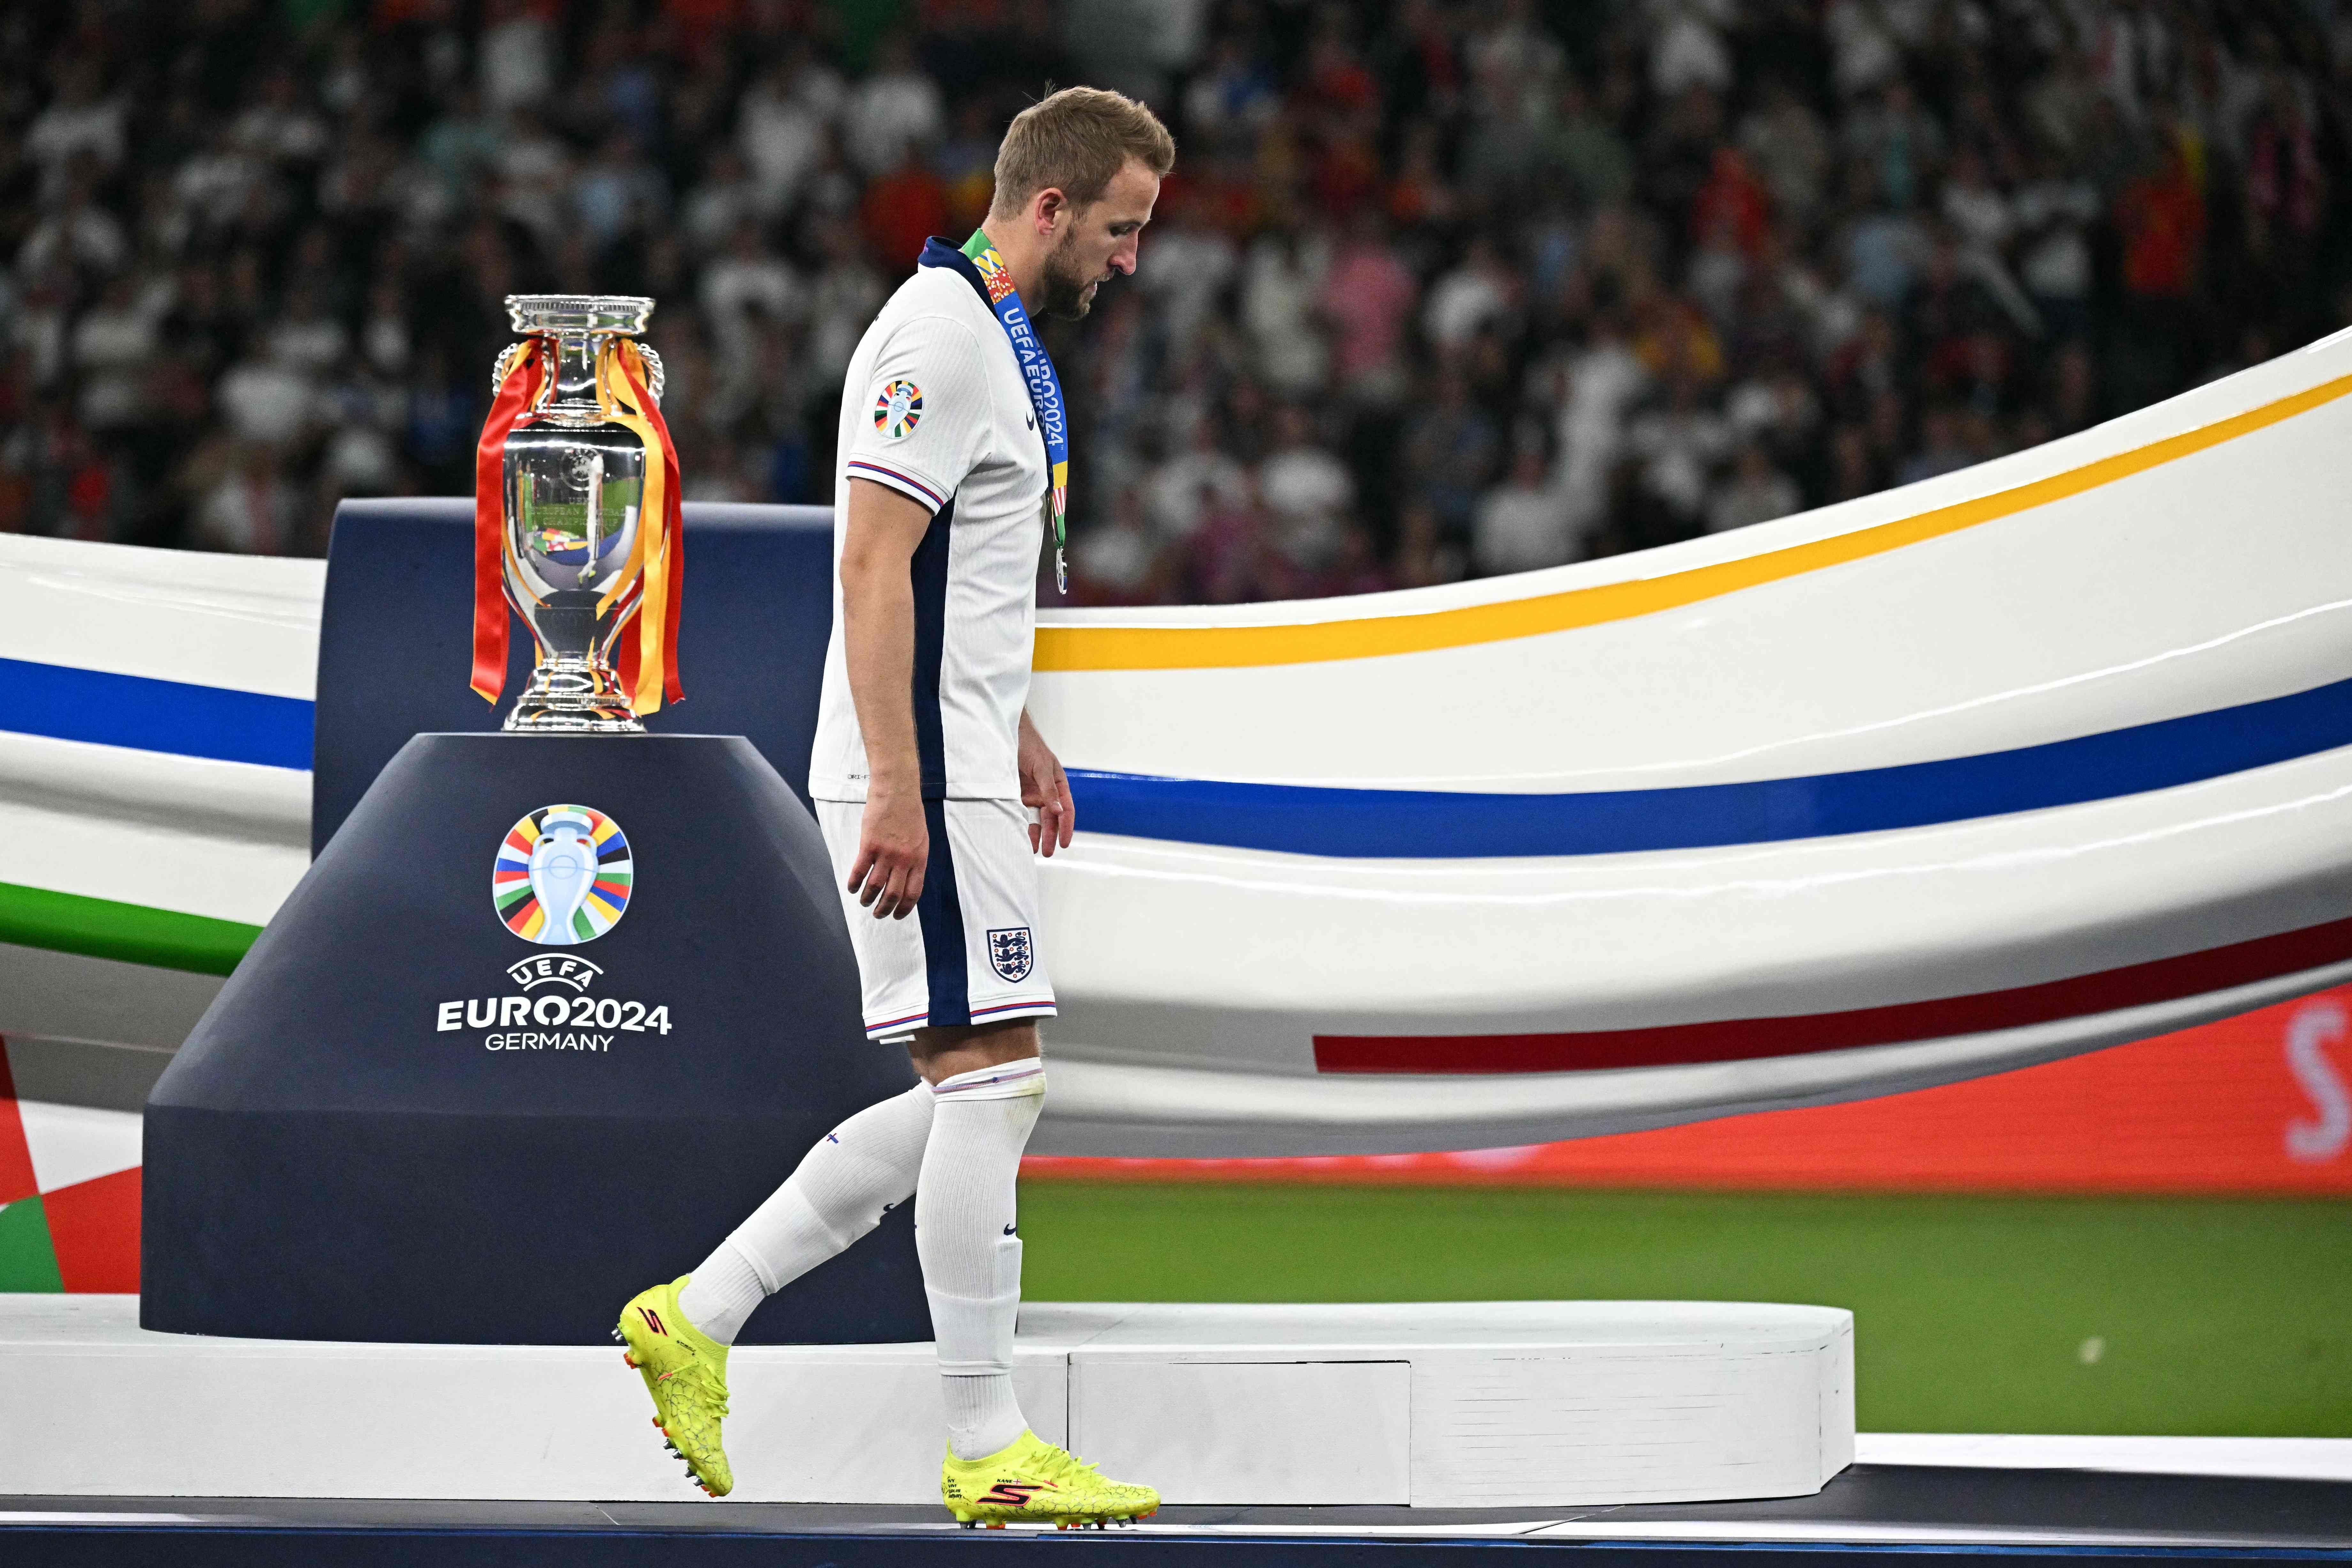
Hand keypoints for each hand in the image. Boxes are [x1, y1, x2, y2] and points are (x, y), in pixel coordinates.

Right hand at [847, 787, 926, 917]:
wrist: (897, 790)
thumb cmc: (910, 813)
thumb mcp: (921, 839)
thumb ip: (915, 859)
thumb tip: (908, 877)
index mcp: (919, 859)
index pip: (913, 892)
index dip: (904, 908)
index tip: (897, 916)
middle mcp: (904, 860)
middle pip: (893, 894)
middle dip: (885, 909)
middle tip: (878, 914)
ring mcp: (886, 853)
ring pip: (875, 886)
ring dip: (868, 899)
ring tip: (864, 902)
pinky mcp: (869, 845)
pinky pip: (859, 871)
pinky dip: (854, 883)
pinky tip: (851, 888)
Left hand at [1018, 712, 1073, 856]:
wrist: (1006, 735)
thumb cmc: (1029, 746)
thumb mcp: (1042, 766)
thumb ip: (1049, 789)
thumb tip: (1058, 812)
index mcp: (1058, 784)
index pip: (1066, 809)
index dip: (1066, 827)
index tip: (1064, 843)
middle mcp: (1046, 792)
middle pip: (1051, 819)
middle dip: (1050, 836)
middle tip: (1048, 852)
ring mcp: (1031, 795)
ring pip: (1036, 820)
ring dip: (1035, 834)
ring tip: (1032, 850)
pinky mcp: (1016, 796)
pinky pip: (1020, 814)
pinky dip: (1021, 825)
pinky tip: (1019, 836)